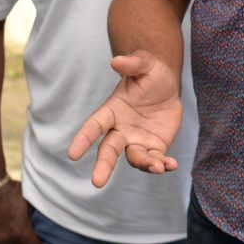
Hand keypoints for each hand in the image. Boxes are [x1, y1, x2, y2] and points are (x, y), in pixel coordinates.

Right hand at [68, 49, 182, 185]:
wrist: (167, 85)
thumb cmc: (150, 72)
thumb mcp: (144, 64)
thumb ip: (132, 64)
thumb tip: (117, 61)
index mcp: (111, 111)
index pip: (94, 126)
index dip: (83, 139)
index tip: (72, 154)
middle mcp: (120, 130)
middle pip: (109, 150)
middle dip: (103, 165)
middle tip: (96, 182)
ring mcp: (136, 141)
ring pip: (135, 158)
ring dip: (144, 164)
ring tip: (157, 167)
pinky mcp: (153, 148)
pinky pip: (155, 160)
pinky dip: (162, 164)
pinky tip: (170, 165)